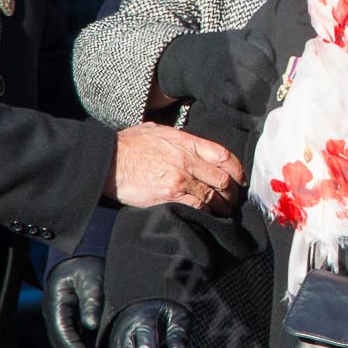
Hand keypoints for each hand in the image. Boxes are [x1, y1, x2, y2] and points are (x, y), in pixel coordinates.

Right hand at [43, 256, 105, 347]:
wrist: (81, 257)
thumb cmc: (86, 265)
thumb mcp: (90, 277)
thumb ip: (91, 298)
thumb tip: (92, 324)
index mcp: (55, 308)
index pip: (64, 337)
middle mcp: (55, 319)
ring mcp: (62, 323)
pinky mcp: (71, 325)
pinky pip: (78, 344)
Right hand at [106, 122, 245, 212]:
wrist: (108, 160)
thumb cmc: (128, 145)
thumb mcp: (157, 131)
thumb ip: (178, 138)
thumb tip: (188, 143)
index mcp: (186, 142)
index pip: (223, 155)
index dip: (237, 169)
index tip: (240, 179)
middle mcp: (187, 160)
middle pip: (222, 178)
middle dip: (232, 192)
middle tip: (233, 200)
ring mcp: (179, 178)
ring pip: (212, 196)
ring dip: (221, 207)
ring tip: (223, 212)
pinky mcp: (169, 196)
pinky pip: (196, 207)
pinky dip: (205, 213)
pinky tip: (207, 216)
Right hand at [154, 29, 277, 112]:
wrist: (190, 59)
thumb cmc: (226, 49)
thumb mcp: (244, 36)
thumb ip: (262, 44)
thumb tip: (273, 64)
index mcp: (233, 47)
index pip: (257, 60)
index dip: (270, 72)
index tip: (272, 78)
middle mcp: (223, 66)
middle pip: (250, 82)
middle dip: (264, 90)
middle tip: (268, 92)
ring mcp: (215, 85)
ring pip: (239, 98)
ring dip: (256, 105)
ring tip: (263, 105)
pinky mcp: (210, 101)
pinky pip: (227, 115)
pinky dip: (243, 121)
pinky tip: (255, 123)